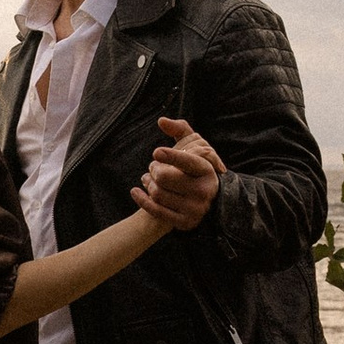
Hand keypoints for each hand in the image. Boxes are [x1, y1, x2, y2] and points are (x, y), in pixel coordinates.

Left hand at [134, 118, 222, 232]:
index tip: (156, 152)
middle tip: (152, 167)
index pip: (187, 162)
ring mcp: (196, 209)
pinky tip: (136, 191)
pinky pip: (156, 210)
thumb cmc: (193, 169)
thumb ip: (180, 128)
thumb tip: (161, 121)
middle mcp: (205, 190)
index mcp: (207, 170)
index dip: (172, 156)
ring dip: (148, 183)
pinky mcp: (185, 222)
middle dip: (153, 169)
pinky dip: (142, 200)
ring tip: (148, 178)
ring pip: (158, 193)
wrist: (204, 200)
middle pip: (164, 177)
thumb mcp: (194, 146)